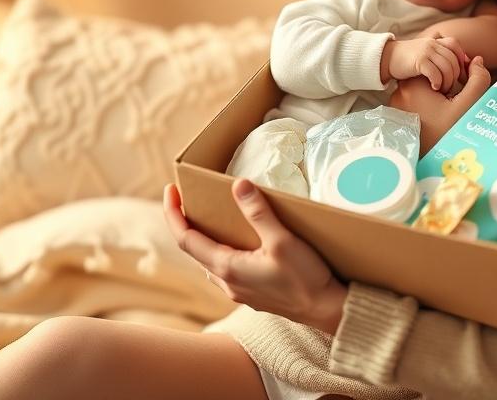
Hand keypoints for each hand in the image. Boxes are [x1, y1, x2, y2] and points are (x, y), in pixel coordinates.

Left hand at [163, 179, 347, 334]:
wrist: (326, 311)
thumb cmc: (305, 278)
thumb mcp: (282, 241)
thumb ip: (258, 213)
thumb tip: (238, 185)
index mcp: (227, 267)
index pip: (186, 238)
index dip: (174, 214)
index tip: (170, 190)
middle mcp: (226, 282)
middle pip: (193, 249)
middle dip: (185, 222)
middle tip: (185, 198)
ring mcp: (238, 290)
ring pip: (208, 260)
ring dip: (202, 238)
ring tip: (207, 216)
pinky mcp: (251, 293)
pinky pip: (224, 269)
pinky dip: (219, 249)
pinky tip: (234, 242)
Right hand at [383, 35, 469, 92]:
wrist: (385, 58)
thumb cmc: (407, 60)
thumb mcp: (425, 54)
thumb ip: (440, 56)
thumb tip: (458, 68)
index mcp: (436, 41)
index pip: (456, 47)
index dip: (461, 61)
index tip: (459, 76)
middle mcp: (433, 44)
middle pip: (454, 60)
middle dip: (456, 76)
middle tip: (452, 87)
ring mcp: (426, 51)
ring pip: (447, 68)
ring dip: (447, 82)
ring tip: (443, 90)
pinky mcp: (419, 61)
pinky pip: (435, 72)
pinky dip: (438, 82)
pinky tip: (435, 88)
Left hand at [389, 56, 490, 152]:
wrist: (436, 163)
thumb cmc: (452, 134)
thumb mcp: (470, 105)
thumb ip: (478, 79)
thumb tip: (476, 60)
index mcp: (413, 86)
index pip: (435, 67)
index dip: (451, 76)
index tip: (457, 92)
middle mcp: (399, 94)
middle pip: (427, 78)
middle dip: (442, 86)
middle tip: (452, 104)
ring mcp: (396, 107)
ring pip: (421, 91)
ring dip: (435, 97)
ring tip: (445, 113)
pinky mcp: (397, 118)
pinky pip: (414, 104)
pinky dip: (426, 108)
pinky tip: (437, 120)